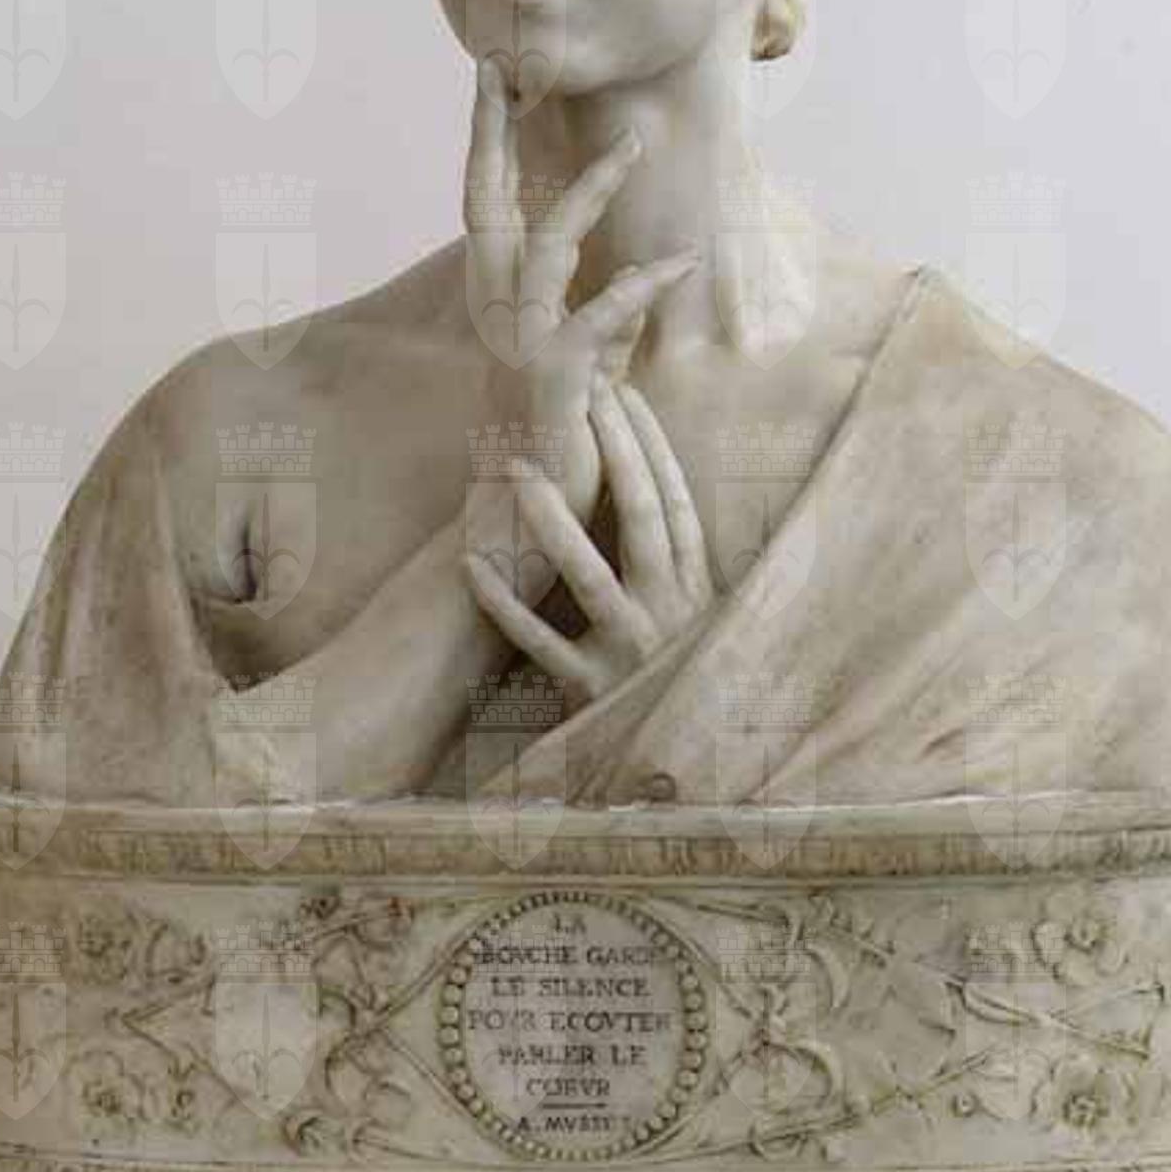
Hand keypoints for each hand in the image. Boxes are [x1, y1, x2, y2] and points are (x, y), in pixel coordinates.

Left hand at [462, 377, 714, 708]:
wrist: (690, 777)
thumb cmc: (685, 685)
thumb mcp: (698, 623)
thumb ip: (678, 568)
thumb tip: (655, 497)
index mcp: (695, 590)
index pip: (675, 503)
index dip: (652, 447)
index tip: (625, 394)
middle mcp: (667, 612)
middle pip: (640, 518)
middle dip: (614, 453)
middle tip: (584, 396)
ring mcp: (627, 651)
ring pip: (590, 575)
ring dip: (553, 521)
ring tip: (520, 469)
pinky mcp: (588, 690)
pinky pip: (540, 643)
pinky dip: (505, 605)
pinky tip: (472, 566)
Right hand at [465, 55, 698, 528]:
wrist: (529, 524)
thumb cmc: (560, 446)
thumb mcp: (586, 370)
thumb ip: (604, 322)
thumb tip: (636, 284)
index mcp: (495, 305)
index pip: (483, 208)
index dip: (484, 144)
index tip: (489, 81)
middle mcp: (495, 315)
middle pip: (485, 205)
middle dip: (492, 133)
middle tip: (506, 68)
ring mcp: (520, 343)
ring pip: (547, 244)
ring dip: (592, 188)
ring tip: (633, 142)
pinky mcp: (557, 377)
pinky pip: (596, 316)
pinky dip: (641, 286)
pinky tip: (680, 263)